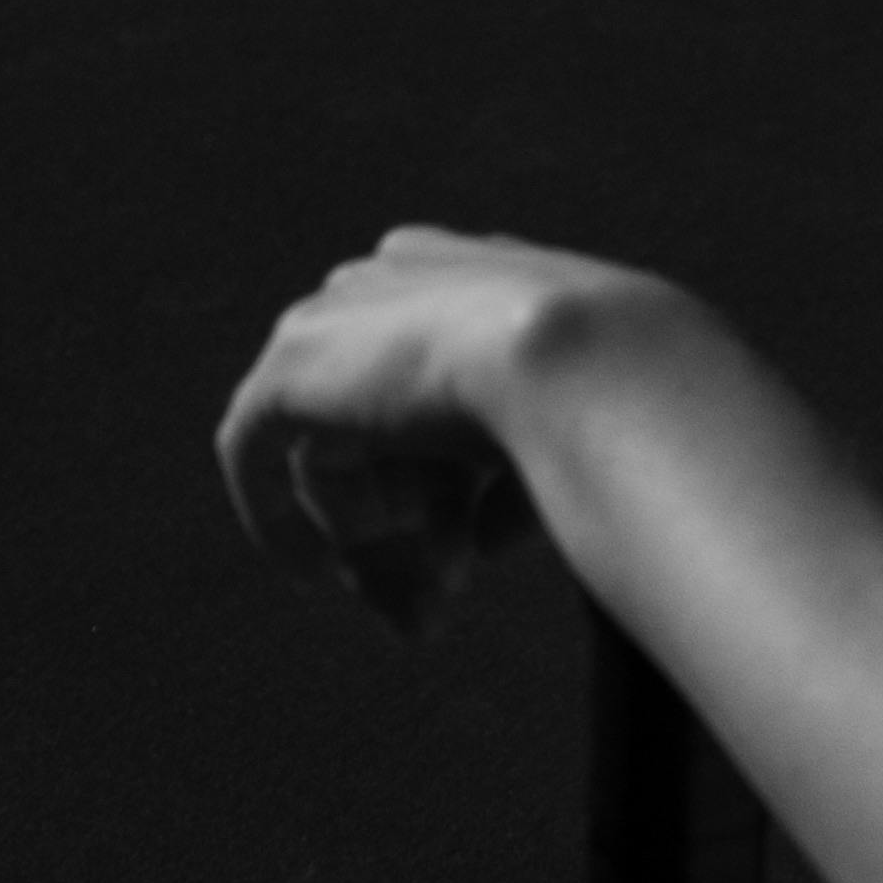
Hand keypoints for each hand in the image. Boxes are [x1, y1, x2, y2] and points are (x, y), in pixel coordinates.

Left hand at [216, 224, 690, 632]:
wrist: (595, 365)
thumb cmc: (628, 406)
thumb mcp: (579, 440)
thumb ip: (516, 477)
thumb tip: (481, 535)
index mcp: (475, 273)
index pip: (434, 374)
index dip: (446, 475)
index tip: (467, 549)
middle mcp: (400, 278)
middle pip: (375, 415)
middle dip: (404, 516)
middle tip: (436, 599)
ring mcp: (338, 315)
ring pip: (331, 445)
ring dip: (373, 537)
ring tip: (418, 610)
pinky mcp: (292, 366)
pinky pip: (254, 448)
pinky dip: (278, 516)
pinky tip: (313, 574)